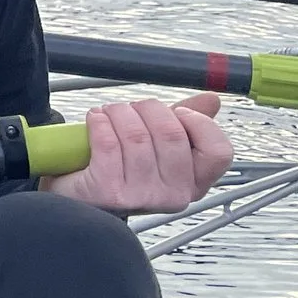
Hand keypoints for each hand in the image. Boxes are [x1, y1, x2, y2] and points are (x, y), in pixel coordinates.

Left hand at [42, 92, 234, 213]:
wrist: (79, 196)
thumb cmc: (122, 169)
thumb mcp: (159, 147)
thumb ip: (187, 124)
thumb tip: (212, 100)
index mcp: (194, 184)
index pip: (218, 152)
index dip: (199, 123)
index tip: (179, 112)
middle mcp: (173, 195)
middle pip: (172, 134)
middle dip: (148, 109)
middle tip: (132, 108)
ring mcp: (142, 197)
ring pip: (137, 135)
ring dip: (118, 112)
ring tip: (108, 113)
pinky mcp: (109, 193)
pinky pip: (108, 143)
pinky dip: (99, 122)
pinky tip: (95, 119)